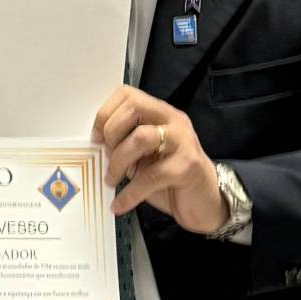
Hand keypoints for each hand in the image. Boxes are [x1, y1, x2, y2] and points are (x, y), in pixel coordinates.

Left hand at [93, 86, 227, 235]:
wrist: (204, 203)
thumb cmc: (170, 179)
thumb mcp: (145, 156)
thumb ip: (126, 144)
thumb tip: (96, 146)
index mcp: (160, 113)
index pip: (128, 95)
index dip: (105, 114)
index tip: (96, 138)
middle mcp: (173, 121)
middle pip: (133, 109)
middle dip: (111, 135)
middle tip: (106, 158)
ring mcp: (183, 141)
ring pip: (140, 138)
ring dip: (118, 161)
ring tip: (111, 180)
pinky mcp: (188, 166)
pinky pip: (150, 176)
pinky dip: (129, 193)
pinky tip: (120, 204)